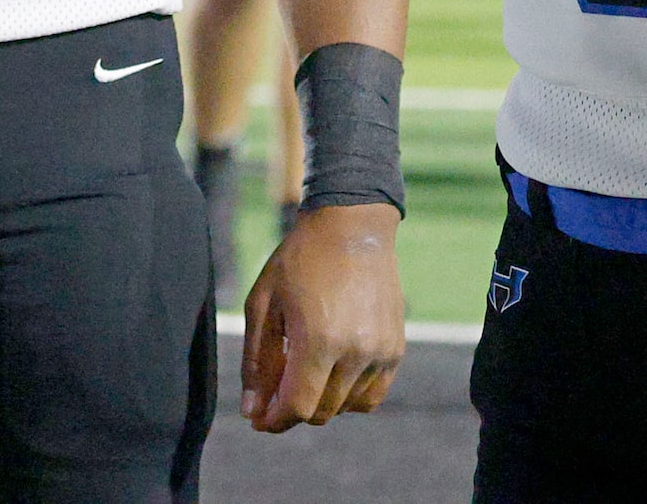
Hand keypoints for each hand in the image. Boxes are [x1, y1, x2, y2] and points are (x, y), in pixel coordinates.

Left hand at [238, 201, 404, 431]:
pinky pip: (372, 396)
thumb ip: (256, 361)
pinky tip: (331, 373)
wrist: (352, 226)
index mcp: (318, 340)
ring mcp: (380, 352)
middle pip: (321, 412)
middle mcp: (355, 351)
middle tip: (275, 394)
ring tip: (303, 373)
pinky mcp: (395, 349)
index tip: (259, 419)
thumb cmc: (300, 260)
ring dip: (320, 403)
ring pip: (346, 407)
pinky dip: (349, 397)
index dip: (274, 420)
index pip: (297, 407)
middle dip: (293, 411)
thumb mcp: (264, 304)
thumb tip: (251, 411)